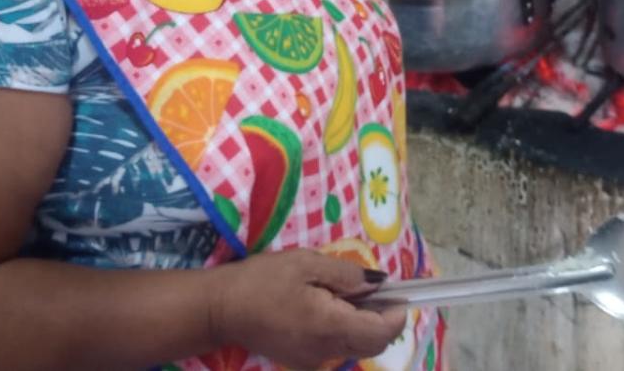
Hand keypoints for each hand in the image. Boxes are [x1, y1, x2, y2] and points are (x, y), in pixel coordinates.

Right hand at [211, 249, 406, 369]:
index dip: (397, 315)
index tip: (401, 293)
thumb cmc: (263, 280)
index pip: (380, 332)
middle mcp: (326, 351)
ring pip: (356, 346)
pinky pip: (336, 347)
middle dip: (384, 320)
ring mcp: (314, 360)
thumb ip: (347, 274)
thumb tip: (380, 283)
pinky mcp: (303, 360)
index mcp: (330, 325)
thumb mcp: (307, 263)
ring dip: (364, 324)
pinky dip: (344, 329)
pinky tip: (328, 306)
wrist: (222, 309)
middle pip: (373, 344)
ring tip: (346, 293)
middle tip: (378, 291)